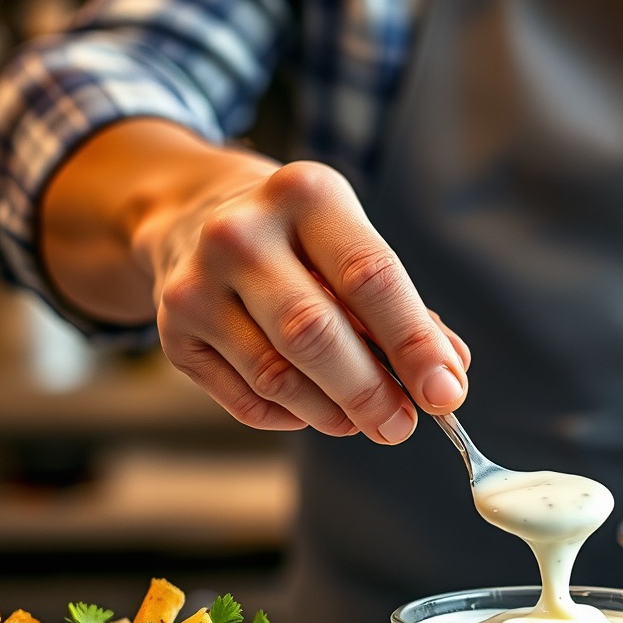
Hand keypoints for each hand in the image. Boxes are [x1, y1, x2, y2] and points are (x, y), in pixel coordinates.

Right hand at [134, 158, 469, 443]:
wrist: (193, 216)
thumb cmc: (300, 243)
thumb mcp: (353, 249)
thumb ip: (407, 312)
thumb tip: (449, 375)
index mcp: (306, 195)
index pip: (371, 278)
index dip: (413, 343)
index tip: (446, 393)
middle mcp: (242, 233)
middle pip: (315, 332)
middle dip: (370, 392)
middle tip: (401, 426)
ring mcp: (196, 282)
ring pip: (277, 376)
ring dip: (333, 413)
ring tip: (362, 421)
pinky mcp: (173, 329)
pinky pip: (247, 400)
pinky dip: (292, 417)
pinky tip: (312, 407)